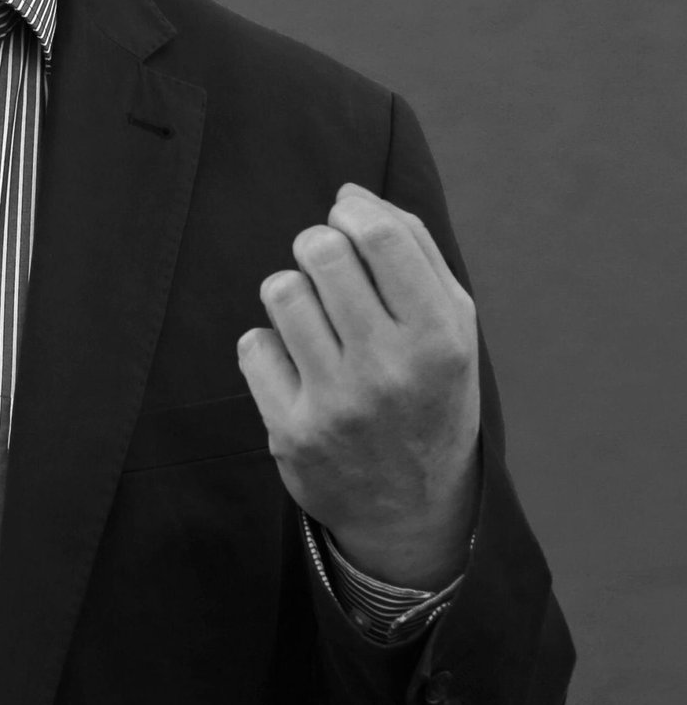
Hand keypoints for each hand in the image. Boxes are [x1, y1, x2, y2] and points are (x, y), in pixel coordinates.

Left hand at [237, 183, 480, 587]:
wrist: (413, 510)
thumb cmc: (428, 394)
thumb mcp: (451, 326)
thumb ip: (412, 250)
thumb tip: (350, 193)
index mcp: (441, 337)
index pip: (381, 235)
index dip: (351, 212)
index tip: (347, 221)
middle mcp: (391, 369)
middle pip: (320, 251)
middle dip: (315, 245)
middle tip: (325, 268)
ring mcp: (338, 404)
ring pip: (281, 292)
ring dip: (290, 293)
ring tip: (311, 319)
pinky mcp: (291, 431)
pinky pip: (253, 345)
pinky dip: (268, 348)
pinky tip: (296, 369)